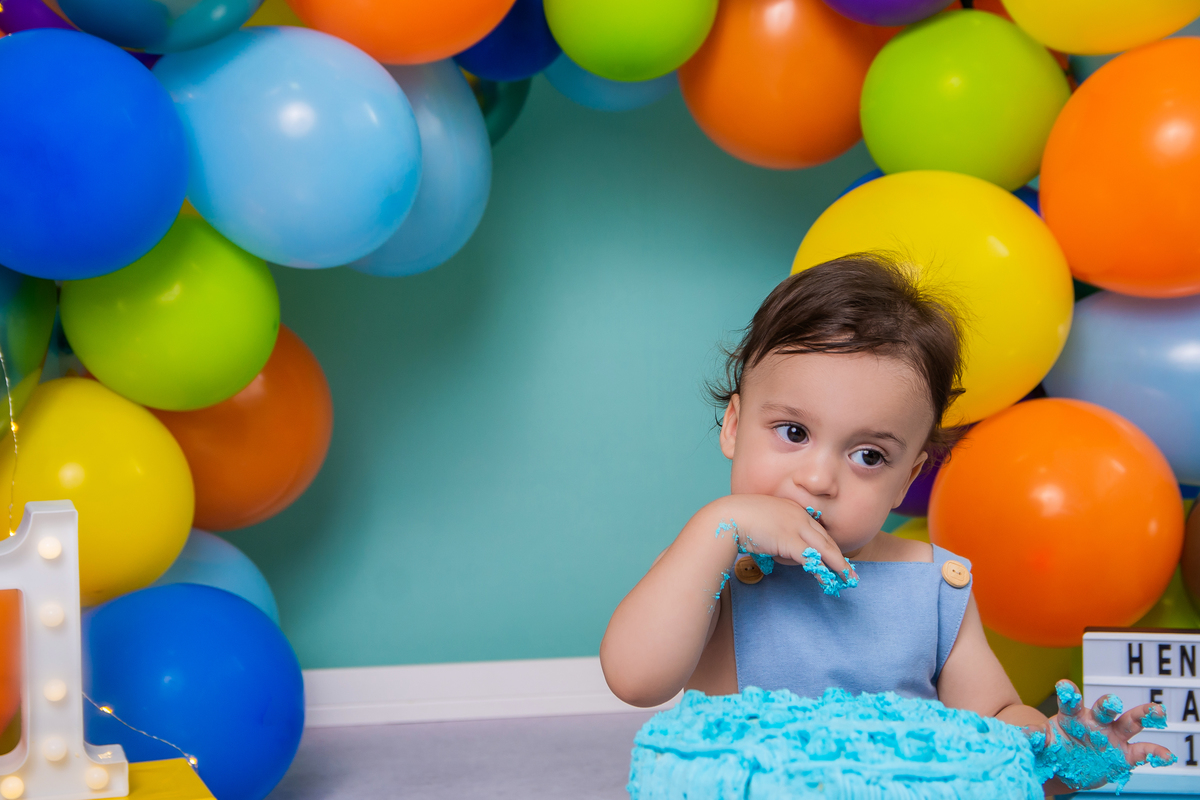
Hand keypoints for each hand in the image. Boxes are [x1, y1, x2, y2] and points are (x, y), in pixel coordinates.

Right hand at [720, 494, 855, 587]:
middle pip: (826, 538)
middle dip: (839, 556)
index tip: (834, 555)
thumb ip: (770, 531)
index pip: (815, 528)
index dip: (827, 543)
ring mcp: (796, 527)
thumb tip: (770, 546)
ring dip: (839, 565)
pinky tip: (829, 580)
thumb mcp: (758, 520)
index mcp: (791, 508)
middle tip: (849, 570)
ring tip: (848, 578)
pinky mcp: (790, 541)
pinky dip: (823, 571)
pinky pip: (812, 558)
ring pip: (825, 548)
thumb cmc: (735, 519)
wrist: (727, 516)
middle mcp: (798, 515)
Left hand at [1027, 679, 1174, 791]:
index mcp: (1070, 715)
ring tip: (1156, 711)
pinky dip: (1154, 752)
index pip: (1069, 700)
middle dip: (1107, 703)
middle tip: (1110, 701)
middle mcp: (1094, 721)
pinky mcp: (1123, 754)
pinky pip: (1142, 752)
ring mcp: (1111, 736)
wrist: (1063, 767)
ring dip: (1143, 715)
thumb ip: (1033, 738)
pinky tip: (1166, 755)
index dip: (1068, 692)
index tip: (1064, 686)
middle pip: (1103, 708)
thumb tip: (1020, 734)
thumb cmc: (1052, 747)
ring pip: (1129, 721)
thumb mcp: (1041, 744)